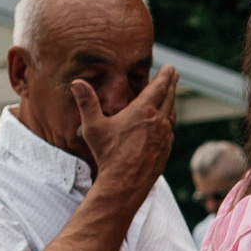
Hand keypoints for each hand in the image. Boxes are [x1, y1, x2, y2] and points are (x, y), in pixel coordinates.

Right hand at [73, 65, 178, 189]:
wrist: (124, 183)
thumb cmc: (107, 154)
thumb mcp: (93, 127)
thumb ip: (87, 103)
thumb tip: (76, 82)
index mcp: (144, 112)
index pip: (159, 88)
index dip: (165, 76)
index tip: (170, 67)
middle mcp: (158, 121)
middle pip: (168, 98)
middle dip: (171, 84)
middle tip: (174, 74)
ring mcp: (165, 136)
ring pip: (171, 113)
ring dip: (171, 101)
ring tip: (170, 94)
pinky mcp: (166, 148)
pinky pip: (170, 128)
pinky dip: (169, 118)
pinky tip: (166, 120)